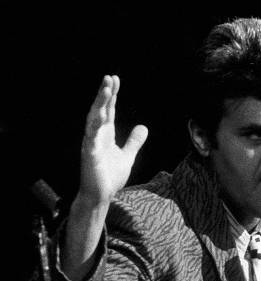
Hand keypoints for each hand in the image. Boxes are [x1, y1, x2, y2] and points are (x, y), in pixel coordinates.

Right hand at [78, 74, 147, 205]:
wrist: (100, 196)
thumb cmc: (110, 176)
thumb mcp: (127, 156)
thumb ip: (133, 141)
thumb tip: (143, 127)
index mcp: (105, 134)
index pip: (108, 110)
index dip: (111, 95)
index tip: (115, 79)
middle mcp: (97, 135)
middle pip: (100, 109)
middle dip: (104, 94)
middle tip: (109, 77)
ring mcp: (92, 143)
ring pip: (94, 119)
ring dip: (99, 104)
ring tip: (105, 89)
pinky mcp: (89, 154)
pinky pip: (90, 137)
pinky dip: (93, 126)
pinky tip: (98, 115)